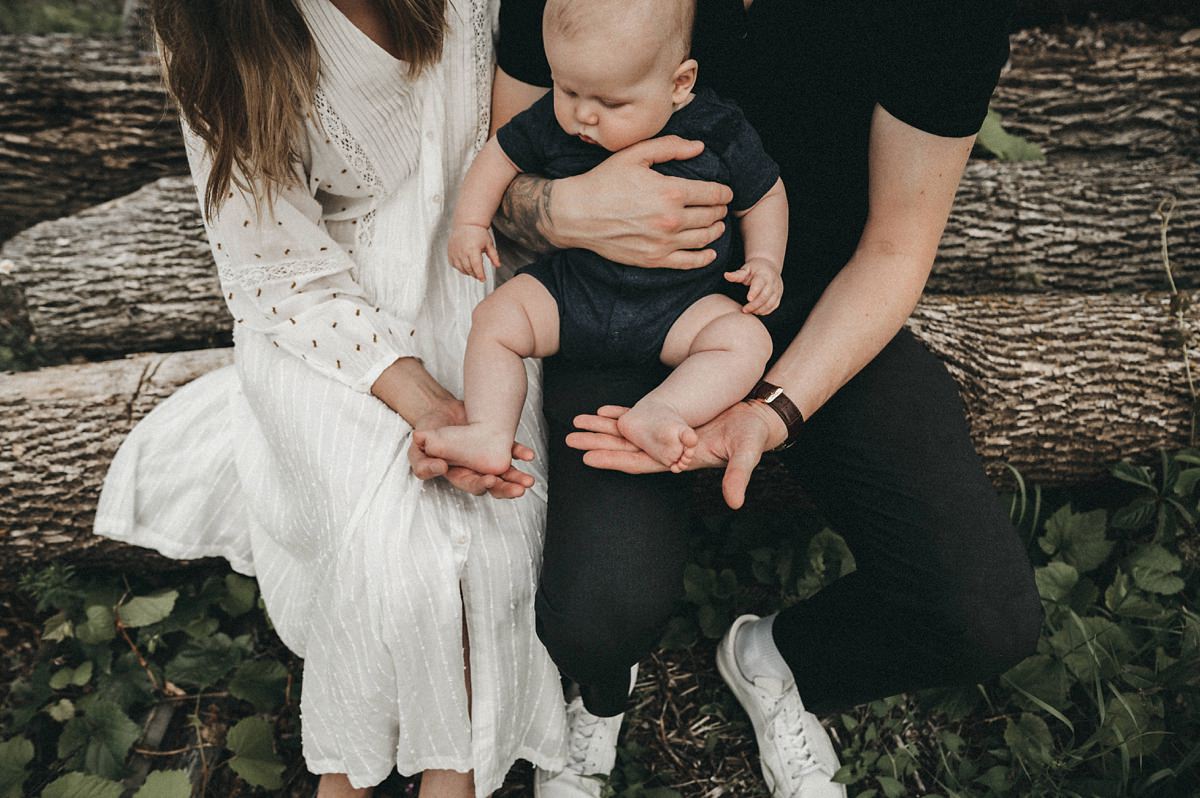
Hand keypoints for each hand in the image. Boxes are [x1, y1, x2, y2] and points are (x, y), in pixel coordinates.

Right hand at [409, 399, 534, 498]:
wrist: (437, 411)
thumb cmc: (425, 436)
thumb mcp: (417, 452)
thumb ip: (423, 465)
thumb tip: (440, 468)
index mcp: (458, 474)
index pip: (472, 484)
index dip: (482, 485)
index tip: (490, 480)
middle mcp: (474, 469)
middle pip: (493, 484)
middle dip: (506, 488)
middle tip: (519, 489)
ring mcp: (486, 457)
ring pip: (505, 472)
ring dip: (518, 477)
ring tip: (529, 481)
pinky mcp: (494, 442)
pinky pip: (510, 450)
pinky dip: (519, 452)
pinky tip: (528, 455)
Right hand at [448, 223, 498, 281]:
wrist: (466, 224)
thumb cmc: (478, 233)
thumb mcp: (489, 243)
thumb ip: (494, 256)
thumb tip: (498, 265)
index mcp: (473, 248)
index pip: (476, 266)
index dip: (480, 275)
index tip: (483, 279)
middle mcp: (462, 251)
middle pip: (469, 269)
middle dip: (475, 274)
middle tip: (480, 275)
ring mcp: (455, 252)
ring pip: (461, 269)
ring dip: (468, 272)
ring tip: (474, 271)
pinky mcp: (450, 253)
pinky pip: (454, 265)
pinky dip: (460, 268)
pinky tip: (466, 266)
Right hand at [551, 136, 732, 268]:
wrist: (577, 214)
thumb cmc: (604, 181)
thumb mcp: (635, 154)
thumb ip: (670, 147)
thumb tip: (699, 147)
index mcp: (670, 191)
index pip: (713, 193)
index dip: (724, 192)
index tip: (725, 192)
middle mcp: (671, 219)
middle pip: (711, 216)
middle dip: (720, 210)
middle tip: (720, 207)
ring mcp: (663, 242)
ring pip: (704, 239)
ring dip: (716, 231)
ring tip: (716, 225)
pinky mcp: (653, 260)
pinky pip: (688, 262)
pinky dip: (704, 258)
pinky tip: (709, 252)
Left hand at [564, 400, 787, 508]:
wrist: (760, 421)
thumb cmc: (754, 436)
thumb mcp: (747, 455)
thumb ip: (738, 477)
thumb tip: (735, 501)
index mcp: (680, 460)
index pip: (641, 462)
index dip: (615, 461)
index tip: (588, 459)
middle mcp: (670, 451)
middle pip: (627, 449)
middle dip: (598, 444)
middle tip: (569, 439)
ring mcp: (671, 436)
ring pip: (630, 433)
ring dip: (604, 429)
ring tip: (578, 423)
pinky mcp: (675, 421)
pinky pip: (643, 418)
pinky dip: (624, 415)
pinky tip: (606, 411)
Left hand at [725, 257, 782, 314]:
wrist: (768, 266)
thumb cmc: (754, 269)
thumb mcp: (746, 269)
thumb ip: (737, 275)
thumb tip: (726, 275)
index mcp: (763, 275)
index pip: (760, 284)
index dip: (754, 292)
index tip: (748, 299)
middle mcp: (772, 282)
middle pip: (765, 296)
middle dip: (754, 305)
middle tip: (744, 310)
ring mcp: (777, 289)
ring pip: (770, 303)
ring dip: (760, 310)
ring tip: (750, 311)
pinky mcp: (779, 295)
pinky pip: (774, 306)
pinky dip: (765, 311)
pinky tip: (757, 311)